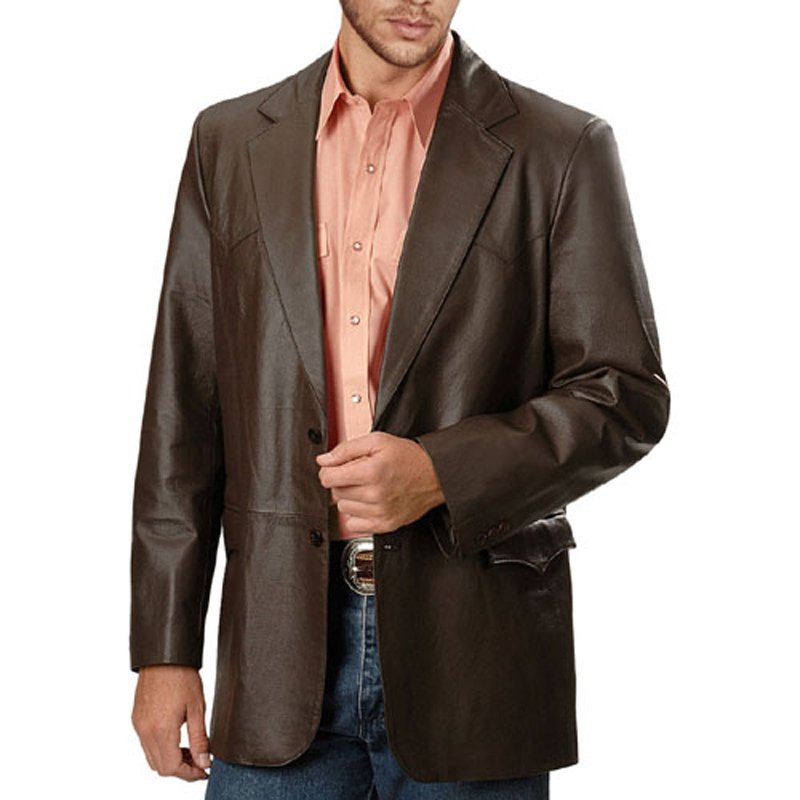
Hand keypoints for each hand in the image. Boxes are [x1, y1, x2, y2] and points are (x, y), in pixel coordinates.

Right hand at [132, 664, 210, 780]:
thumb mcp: (197, 708)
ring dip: (171, 759)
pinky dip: (161, 748)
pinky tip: (177, 738)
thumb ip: (200, 738)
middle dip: (181, 769)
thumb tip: (204, 761)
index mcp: (161, 730)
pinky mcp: (137, 719)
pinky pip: (146, 744)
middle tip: (200, 761)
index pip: (171, 768)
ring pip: (152, 757)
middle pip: (160, 767)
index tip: (204, 770)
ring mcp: (138, 725)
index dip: (189, 773)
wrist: (164, 656)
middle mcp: (145, 731)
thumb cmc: (182, 676)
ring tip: (191, 749)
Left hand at [316, 432, 444, 535]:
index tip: (335, 467)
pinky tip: (368, 502)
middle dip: (342, 481)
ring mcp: (380, 512)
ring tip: (367, 486)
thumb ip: (346, 449)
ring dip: (350, 497)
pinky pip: (353, 524)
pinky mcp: (385, 525)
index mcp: (371, 472)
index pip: (328, 477)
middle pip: (335, 492)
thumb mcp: (378, 441)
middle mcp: (375, 494)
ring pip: (343, 508)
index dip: (329, 470)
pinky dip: (356, 514)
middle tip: (358, 473)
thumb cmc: (409, 458)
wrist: (435, 475)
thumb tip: (324, 460)